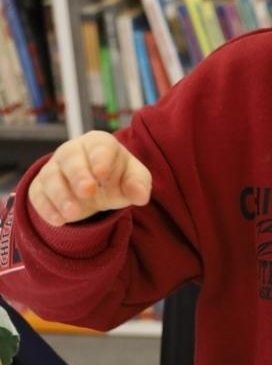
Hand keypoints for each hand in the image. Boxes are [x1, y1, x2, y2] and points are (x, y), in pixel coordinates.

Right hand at [27, 132, 152, 227]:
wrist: (96, 186)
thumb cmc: (117, 176)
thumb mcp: (134, 178)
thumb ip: (138, 184)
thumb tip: (141, 196)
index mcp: (98, 143)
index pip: (99, 146)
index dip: (100, 158)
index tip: (103, 173)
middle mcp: (72, 151)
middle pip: (70, 159)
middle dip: (78, 175)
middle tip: (88, 192)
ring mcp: (53, 168)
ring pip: (50, 178)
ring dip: (61, 196)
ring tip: (73, 213)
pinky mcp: (40, 187)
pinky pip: (38, 195)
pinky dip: (47, 208)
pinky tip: (59, 221)